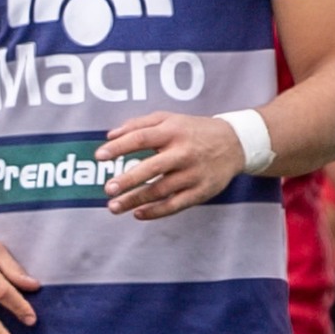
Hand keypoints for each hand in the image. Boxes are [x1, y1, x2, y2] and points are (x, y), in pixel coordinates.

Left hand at [99, 112, 245, 219]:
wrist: (235, 143)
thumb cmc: (192, 130)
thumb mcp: (169, 119)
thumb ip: (138, 125)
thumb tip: (109, 136)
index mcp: (173, 131)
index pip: (141, 139)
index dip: (119, 147)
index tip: (99, 156)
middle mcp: (183, 153)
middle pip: (152, 167)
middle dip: (128, 180)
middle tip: (107, 189)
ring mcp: (193, 174)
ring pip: (161, 190)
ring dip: (135, 200)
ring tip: (113, 207)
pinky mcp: (201, 191)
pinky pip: (175, 205)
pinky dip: (156, 212)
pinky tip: (137, 214)